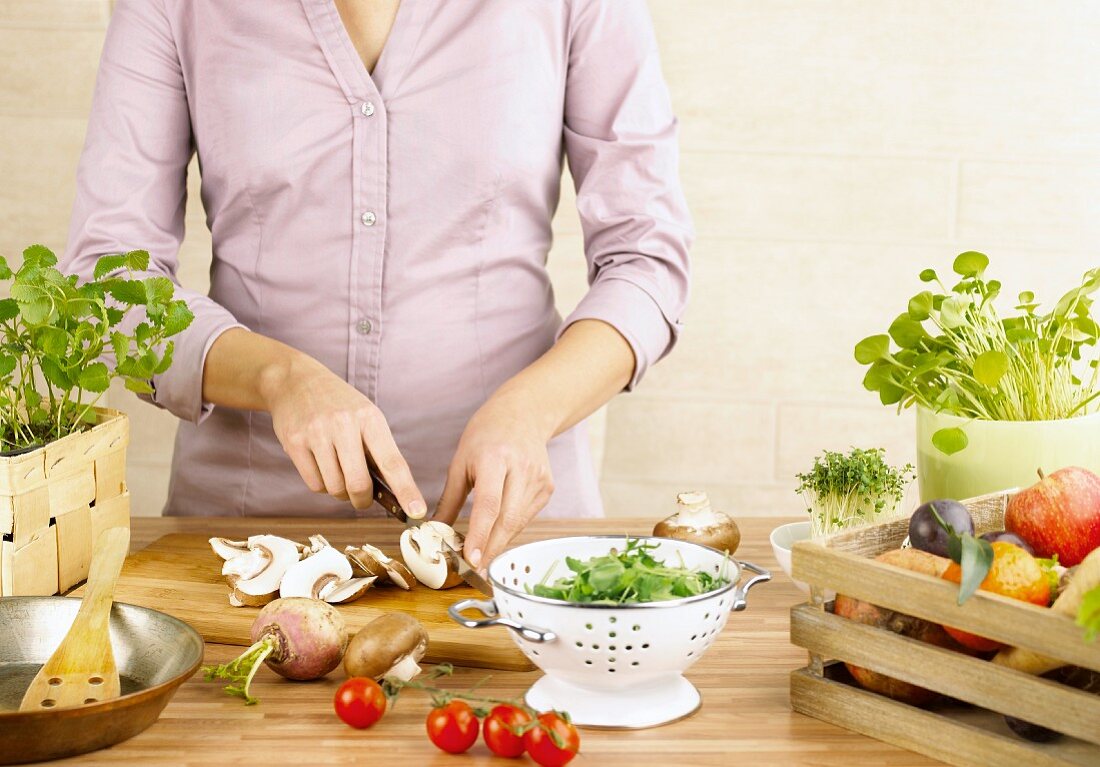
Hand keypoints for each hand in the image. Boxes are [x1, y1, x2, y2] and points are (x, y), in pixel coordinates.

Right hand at [260, 354, 425, 515]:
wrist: (295, 381)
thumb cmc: (339, 405)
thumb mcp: (365, 416)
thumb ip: (377, 450)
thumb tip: (389, 494)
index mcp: (370, 418)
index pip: (392, 462)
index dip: (406, 490)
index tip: (417, 512)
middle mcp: (344, 424)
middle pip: (359, 484)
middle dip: (362, 500)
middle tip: (362, 499)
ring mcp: (317, 433)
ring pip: (335, 488)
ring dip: (339, 491)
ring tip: (338, 472)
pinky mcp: (294, 443)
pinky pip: (315, 485)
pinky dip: (321, 485)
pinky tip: (321, 466)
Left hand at [434, 395, 554, 568]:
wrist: (525, 414)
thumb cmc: (487, 434)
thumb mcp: (460, 461)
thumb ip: (450, 499)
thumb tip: (434, 531)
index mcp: (495, 458)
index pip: (489, 504)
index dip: (480, 535)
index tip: (470, 559)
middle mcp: (522, 468)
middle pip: (508, 519)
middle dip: (490, 549)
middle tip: (474, 572)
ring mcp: (539, 479)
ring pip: (518, 522)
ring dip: (499, 543)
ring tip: (481, 558)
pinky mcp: (548, 488)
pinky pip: (526, 517)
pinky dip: (510, 529)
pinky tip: (497, 535)